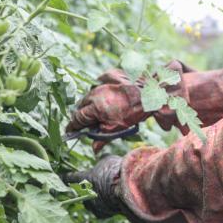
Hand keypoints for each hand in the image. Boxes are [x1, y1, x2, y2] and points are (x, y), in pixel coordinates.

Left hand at [62, 155, 124, 218]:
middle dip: (85, 188)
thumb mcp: (108, 160)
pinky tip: (112, 200)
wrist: (127, 190)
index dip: (65, 177)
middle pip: (81, 192)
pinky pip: (100, 209)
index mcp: (84, 179)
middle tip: (93, 184)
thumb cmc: (117, 172)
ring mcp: (92, 205)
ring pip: (90, 202)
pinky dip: (104, 205)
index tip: (60, 177)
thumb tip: (100, 159)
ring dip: (94, 198)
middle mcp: (84, 194)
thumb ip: (101, 161)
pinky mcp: (102, 214)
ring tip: (105, 192)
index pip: (70, 177)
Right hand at [66, 61, 186, 150]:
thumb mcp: (117, 129)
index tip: (72, 131)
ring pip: (90, 93)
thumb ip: (102, 138)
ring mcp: (102, 82)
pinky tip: (110, 94)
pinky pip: (100, 82)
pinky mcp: (109, 74)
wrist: (151, 93)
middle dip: (83, 115)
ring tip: (102, 108)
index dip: (74, 126)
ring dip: (92, 101)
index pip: (77, 119)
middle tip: (90, 121)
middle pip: (81, 106)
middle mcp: (94, 94)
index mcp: (94, 108)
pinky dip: (102, 88)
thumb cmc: (134, 112)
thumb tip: (94, 149)